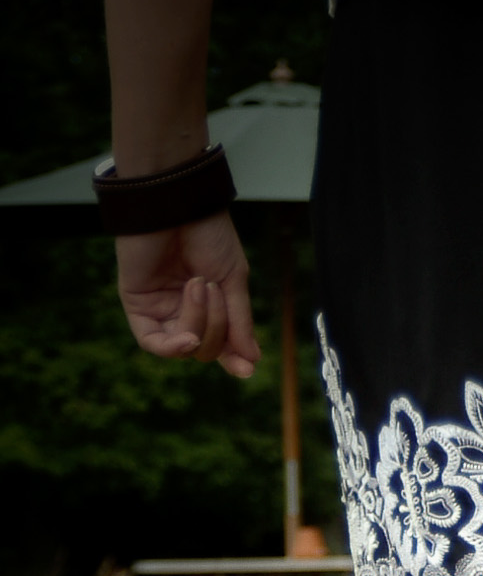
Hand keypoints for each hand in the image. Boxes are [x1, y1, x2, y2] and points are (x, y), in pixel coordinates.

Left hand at [115, 212, 258, 376]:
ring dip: (200, 325)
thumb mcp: (233, 280)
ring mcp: (160, 309)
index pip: (221, 343)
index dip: (233, 358)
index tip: (247, 369)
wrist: (177, 206)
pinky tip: (189, 337)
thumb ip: (239, 321)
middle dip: (219, 327)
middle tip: (216, 291)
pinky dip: (173, 347)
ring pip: (183, 346)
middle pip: (205, 347)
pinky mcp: (137, 305)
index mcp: (210, 304)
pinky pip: (153, 343)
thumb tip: (251, 359)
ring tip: (200, 287)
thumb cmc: (208, 235)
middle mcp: (183, 310)